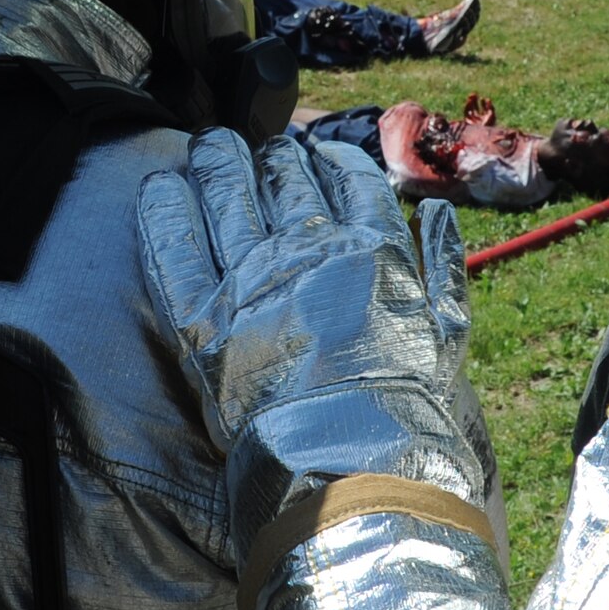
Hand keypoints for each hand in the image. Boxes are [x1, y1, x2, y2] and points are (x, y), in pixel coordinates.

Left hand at [139, 130, 469, 453]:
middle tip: (259, 151)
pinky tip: (160, 184)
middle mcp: (308, 250)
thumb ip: (443, 264)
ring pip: (227, 194)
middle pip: (283, 177)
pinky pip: (173, 247)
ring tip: (209, 148)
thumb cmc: (406, 403)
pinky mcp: (200, 318)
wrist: (350, 461)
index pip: (347, 176)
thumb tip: (435, 211)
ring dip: (217, 162)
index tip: (317, 153)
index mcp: (369, 247)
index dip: (329, 158)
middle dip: (271, 158)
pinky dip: (163, 210)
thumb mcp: (448, 330)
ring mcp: (250, 279)